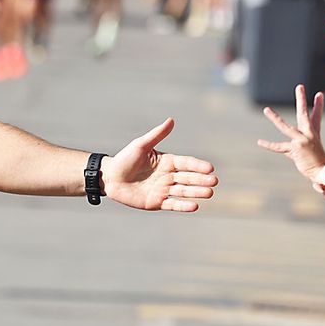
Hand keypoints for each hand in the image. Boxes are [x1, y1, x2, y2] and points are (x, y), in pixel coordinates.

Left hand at [102, 118, 218, 211]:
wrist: (110, 177)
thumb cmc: (125, 159)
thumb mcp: (141, 145)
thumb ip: (157, 135)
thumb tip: (171, 120)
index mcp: (167, 162)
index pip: (186, 163)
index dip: (197, 165)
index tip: (210, 167)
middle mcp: (168, 176)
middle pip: (188, 178)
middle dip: (201, 180)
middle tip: (214, 181)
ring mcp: (163, 190)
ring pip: (183, 191)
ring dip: (196, 192)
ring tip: (209, 193)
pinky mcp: (156, 202)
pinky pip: (172, 204)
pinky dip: (183, 205)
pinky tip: (195, 206)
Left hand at [258, 84, 324, 182]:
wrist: (322, 171)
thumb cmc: (315, 161)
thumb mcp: (309, 149)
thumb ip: (297, 143)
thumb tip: (290, 145)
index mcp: (313, 133)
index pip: (316, 116)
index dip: (318, 105)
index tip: (319, 94)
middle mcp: (308, 134)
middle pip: (304, 114)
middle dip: (301, 99)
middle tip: (300, 86)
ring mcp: (301, 140)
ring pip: (285, 127)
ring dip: (275, 118)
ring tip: (266, 110)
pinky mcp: (294, 149)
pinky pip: (279, 147)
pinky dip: (269, 145)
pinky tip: (259, 142)